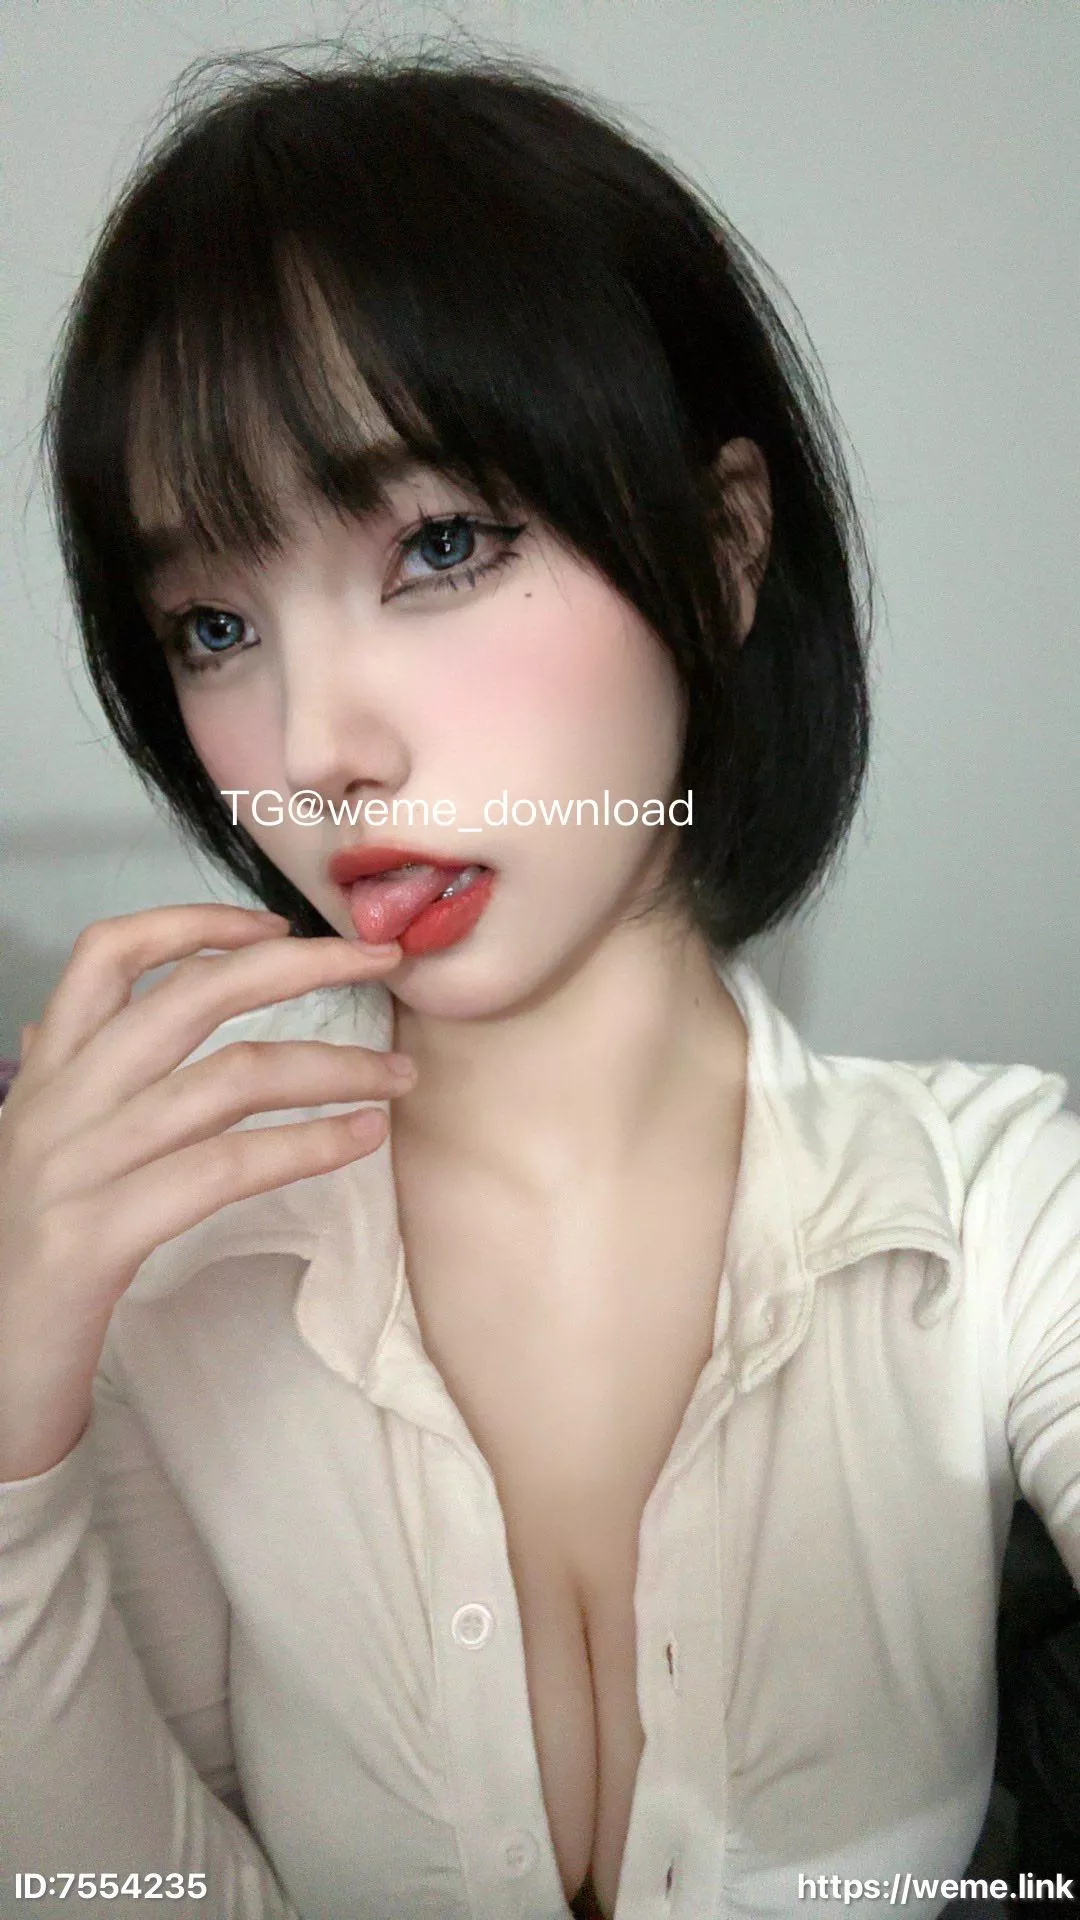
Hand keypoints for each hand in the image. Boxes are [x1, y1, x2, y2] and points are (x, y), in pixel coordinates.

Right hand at [0, 906, 411, 1478]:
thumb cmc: (22, 1265)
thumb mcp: (29, 1153)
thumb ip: (54, 1084)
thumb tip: (56, 1020)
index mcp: (44, 1075)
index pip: (107, 954)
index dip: (196, 921)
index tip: (277, 925)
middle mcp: (56, 1104)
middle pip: (192, 996)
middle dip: (302, 968)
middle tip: (382, 964)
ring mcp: (77, 1166)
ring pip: (229, 1079)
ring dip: (335, 1068)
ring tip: (398, 1077)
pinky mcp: (101, 1235)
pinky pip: (226, 1167)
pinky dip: (308, 1144)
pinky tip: (361, 1139)